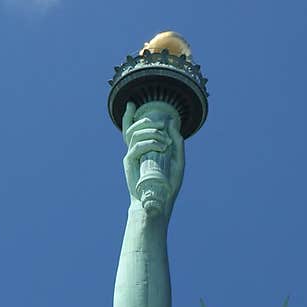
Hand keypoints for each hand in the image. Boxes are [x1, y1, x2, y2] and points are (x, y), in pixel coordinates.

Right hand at [122, 100, 184, 215]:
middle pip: (132, 127)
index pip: (132, 129)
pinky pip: (136, 147)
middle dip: (147, 121)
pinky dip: (150, 143)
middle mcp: (134, 151)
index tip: (132, 104)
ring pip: (134, 134)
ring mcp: (131, 156)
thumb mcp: (177, 161)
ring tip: (165, 140)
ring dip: (151, 132)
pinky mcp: (130, 163)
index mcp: (142, 150)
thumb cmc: (168, 185)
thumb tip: (173, 123)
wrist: (159, 203)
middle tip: (162, 123)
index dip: (129, 115)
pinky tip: (161, 146)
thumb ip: (176, 142)